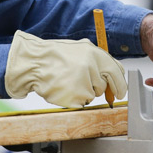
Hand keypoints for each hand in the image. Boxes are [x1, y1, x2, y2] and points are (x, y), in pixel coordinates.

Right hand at [5, 30, 126, 107]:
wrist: (33, 63)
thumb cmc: (54, 56)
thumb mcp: (79, 49)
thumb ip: (96, 60)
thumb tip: (111, 73)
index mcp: (94, 53)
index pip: (116, 72)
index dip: (119, 84)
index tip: (119, 92)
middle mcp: (92, 67)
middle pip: (104, 86)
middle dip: (99, 88)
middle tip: (88, 86)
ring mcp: (84, 82)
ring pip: (92, 95)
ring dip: (83, 92)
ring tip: (68, 81)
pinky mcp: (76, 96)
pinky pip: (81, 102)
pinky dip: (74, 99)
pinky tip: (63, 88)